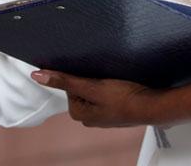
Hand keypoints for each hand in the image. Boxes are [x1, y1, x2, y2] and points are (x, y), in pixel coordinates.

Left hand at [31, 70, 162, 127]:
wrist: (152, 104)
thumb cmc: (124, 98)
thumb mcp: (91, 86)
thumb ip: (65, 81)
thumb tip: (37, 76)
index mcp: (80, 114)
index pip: (68, 87)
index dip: (78, 75)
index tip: (89, 71)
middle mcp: (90, 118)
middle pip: (80, 89)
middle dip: (89, 78)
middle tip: (101, 74)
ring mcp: (103, 115)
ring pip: (93, 91)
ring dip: (99, 81)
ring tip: (111, 78)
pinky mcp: (115, 110)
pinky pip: (105, 95)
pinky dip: (109, 87)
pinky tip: (118, 83)